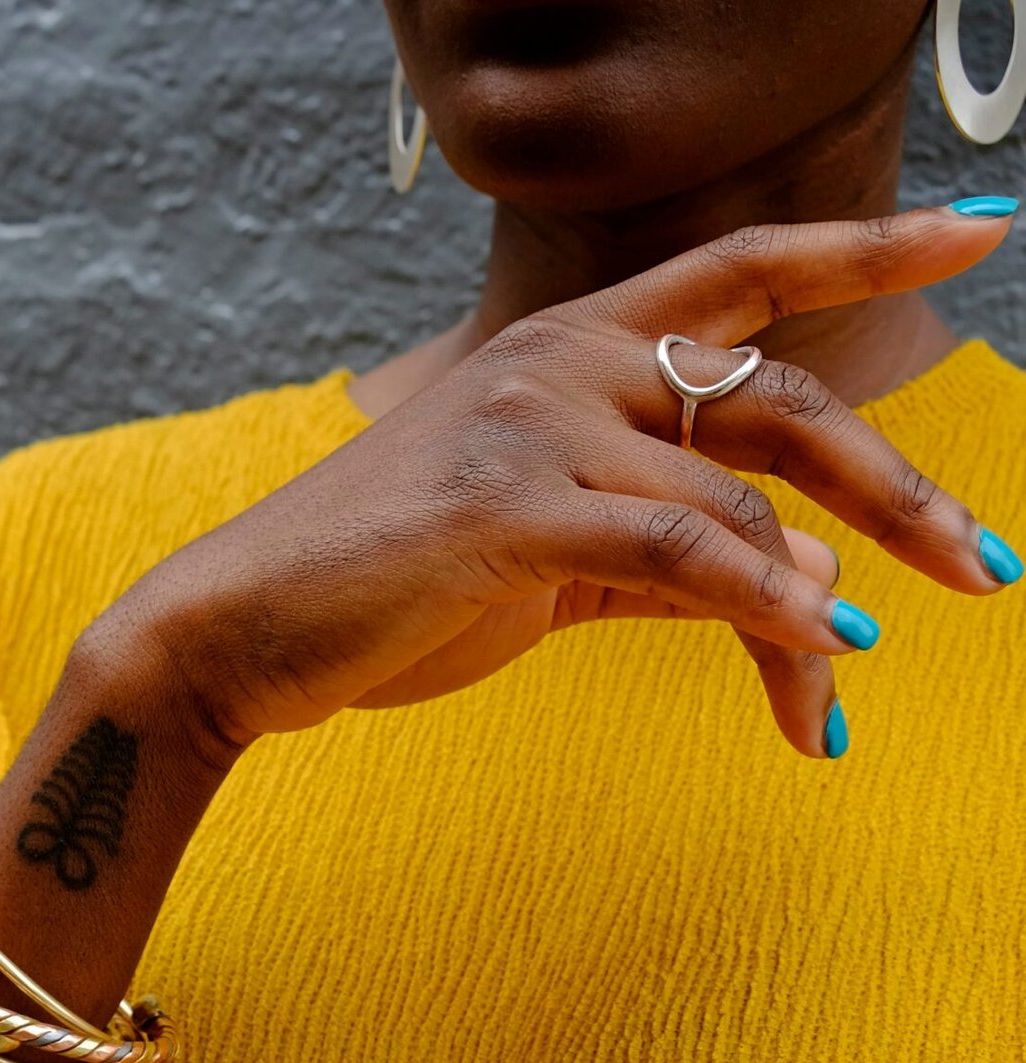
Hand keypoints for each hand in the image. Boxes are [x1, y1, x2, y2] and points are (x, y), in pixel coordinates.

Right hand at [108, 207, 1014, 760]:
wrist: (242, 633)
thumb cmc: (387, 592)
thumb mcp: (546, 557)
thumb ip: (663, 554)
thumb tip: (800, 598)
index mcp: (574, 349)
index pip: (743, 274)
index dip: (866, 249)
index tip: (980, 231)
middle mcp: (566, 359)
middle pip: (778, 398)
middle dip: (899, 488)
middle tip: (984, 566)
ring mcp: (537, 422)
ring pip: (739, 507)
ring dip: (812, 616)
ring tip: (839, 698)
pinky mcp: (510, 507)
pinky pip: (682, 551)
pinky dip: (765, 608)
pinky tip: (818, 661)